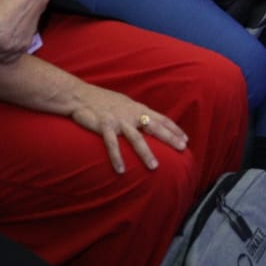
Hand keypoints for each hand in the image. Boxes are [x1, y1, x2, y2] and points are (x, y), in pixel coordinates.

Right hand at [68, 82, 187, 173]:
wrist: (80, 95)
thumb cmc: (103, 101)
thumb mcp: (124, 104)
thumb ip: (137, 113)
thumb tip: (148, 122)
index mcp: (137, 109)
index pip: (161, 119)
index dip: (174, 129)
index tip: (185, 139)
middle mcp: (131, 114)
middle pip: (154, 127)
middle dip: (169, 138)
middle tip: (182, 148)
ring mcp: (118, 120)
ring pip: (136, 138)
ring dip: (146, 152)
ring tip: (154, 166)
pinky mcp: (104, 126)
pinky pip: (112, 144)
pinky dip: (117, 157)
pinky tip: (121, 170)